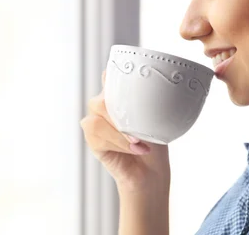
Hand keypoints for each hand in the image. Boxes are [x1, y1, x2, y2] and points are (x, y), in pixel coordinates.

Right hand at [80, 70, 169, 191]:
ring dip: (120, 132)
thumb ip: (145, 101)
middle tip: (139, 129)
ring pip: (97, 120)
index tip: (126, 87)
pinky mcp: (93, 141)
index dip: (112, 80)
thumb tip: (149, 87)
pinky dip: (118, 144)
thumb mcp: (155, 116)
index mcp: (118, 95)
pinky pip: (97, 137)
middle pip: (100, 100)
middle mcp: (103, 106)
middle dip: (120, 114)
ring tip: (138, 142)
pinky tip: (134, 149)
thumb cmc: (155, 141)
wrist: (152, 171)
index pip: (109, 77)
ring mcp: (96, 123)